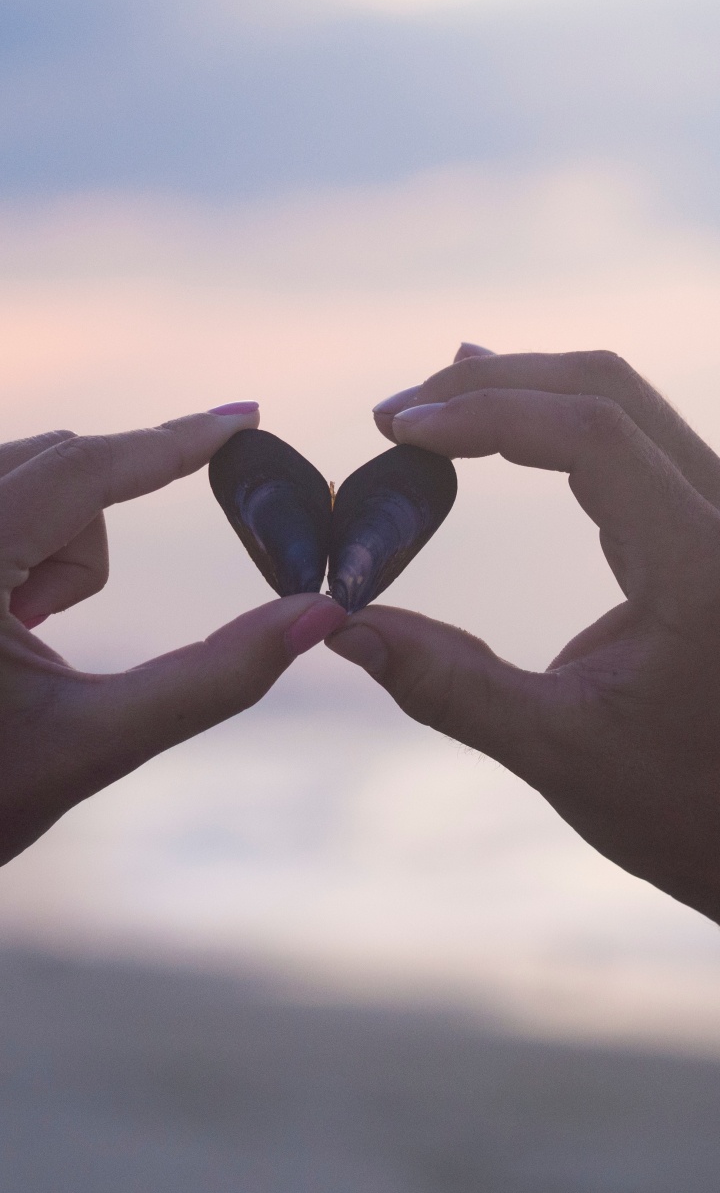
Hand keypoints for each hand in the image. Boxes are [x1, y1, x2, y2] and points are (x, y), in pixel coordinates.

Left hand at [0, 410, 343, 863]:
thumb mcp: (97, 741)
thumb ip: (215, 678)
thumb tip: (317, 616)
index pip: (82, 467)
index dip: (175, 441)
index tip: (245, 417)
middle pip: (57, 464)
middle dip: (86, 546)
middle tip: (48, 632)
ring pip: (28, 477)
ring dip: (54, 551)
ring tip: (20, 640)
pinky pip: (3, 499)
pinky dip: (23, 548)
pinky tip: (1, 625)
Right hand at [327, 345, 719, 922]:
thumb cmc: (680, 806)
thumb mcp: (557, 751)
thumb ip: (446, 685)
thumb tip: (340, 628)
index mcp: (700, 566)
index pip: (593, 434)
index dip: (488, 413)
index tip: (398, 429)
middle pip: (608, 391)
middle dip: (492, 385)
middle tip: (394, 415)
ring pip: (623, 403)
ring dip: (521, 392)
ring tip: (428, 409)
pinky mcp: (706, 527)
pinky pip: (633, 439)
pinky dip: (554, 421)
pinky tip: (499, 421)